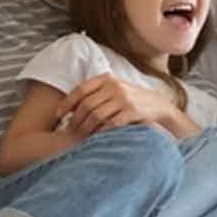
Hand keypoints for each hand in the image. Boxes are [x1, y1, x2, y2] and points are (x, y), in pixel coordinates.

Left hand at [57, 74, 186, 136]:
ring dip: (85, 128)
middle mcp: (114, 86)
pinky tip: (96, 138)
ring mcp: (124, 98)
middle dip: (75, 119)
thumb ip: (95, 94)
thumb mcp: (114, 89)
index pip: (80, 90)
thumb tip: (69, 108)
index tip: (58, 116)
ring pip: (96, 115)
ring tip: (80, 135)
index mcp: (107, 79)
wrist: (157, 105)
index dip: (67, 103)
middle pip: (86, 104)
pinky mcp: (132, 111)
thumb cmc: (130, 99)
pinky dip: (100, 132)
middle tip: (68, 130)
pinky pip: (110, 124)